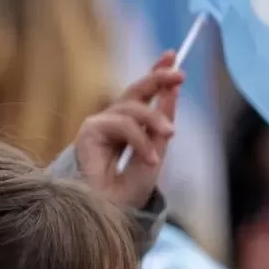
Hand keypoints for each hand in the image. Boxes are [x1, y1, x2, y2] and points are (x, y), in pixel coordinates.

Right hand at [73, 52, 181, 208]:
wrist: (108, 214)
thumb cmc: (127, 192)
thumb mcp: (155, 155)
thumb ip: (160, 127)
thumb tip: (171, 94)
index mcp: (128, 128)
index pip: (142, 95)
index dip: (155, 74)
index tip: (172, 54)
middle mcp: (112, 123)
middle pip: (135, 91)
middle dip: (157, 78)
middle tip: (179, 75)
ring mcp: (99, 126)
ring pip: (132, 107)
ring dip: (155, 119)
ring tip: (170, 136)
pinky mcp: (88, 132)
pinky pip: (122, 124)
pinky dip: (140, 139)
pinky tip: (150, 157)